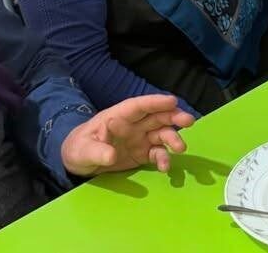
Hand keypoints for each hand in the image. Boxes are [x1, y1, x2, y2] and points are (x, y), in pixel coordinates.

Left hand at [60, 93, 194, 176]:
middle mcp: (134, 125)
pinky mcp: (142, 154)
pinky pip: (157, 154)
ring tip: (180, 148)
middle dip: (173, 117)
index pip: (139, 106)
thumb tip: (112, 155)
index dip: (156, 102)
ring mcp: (139, 138)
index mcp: (119, 116)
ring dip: (172, 138)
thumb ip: (97, 151)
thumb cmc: (79, 147)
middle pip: (156, 117)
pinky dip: (164, 159)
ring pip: (161, 134)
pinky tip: (165, 168)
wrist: (79, 162)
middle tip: (188, 121)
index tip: (173, 101)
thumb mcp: (83, 150)